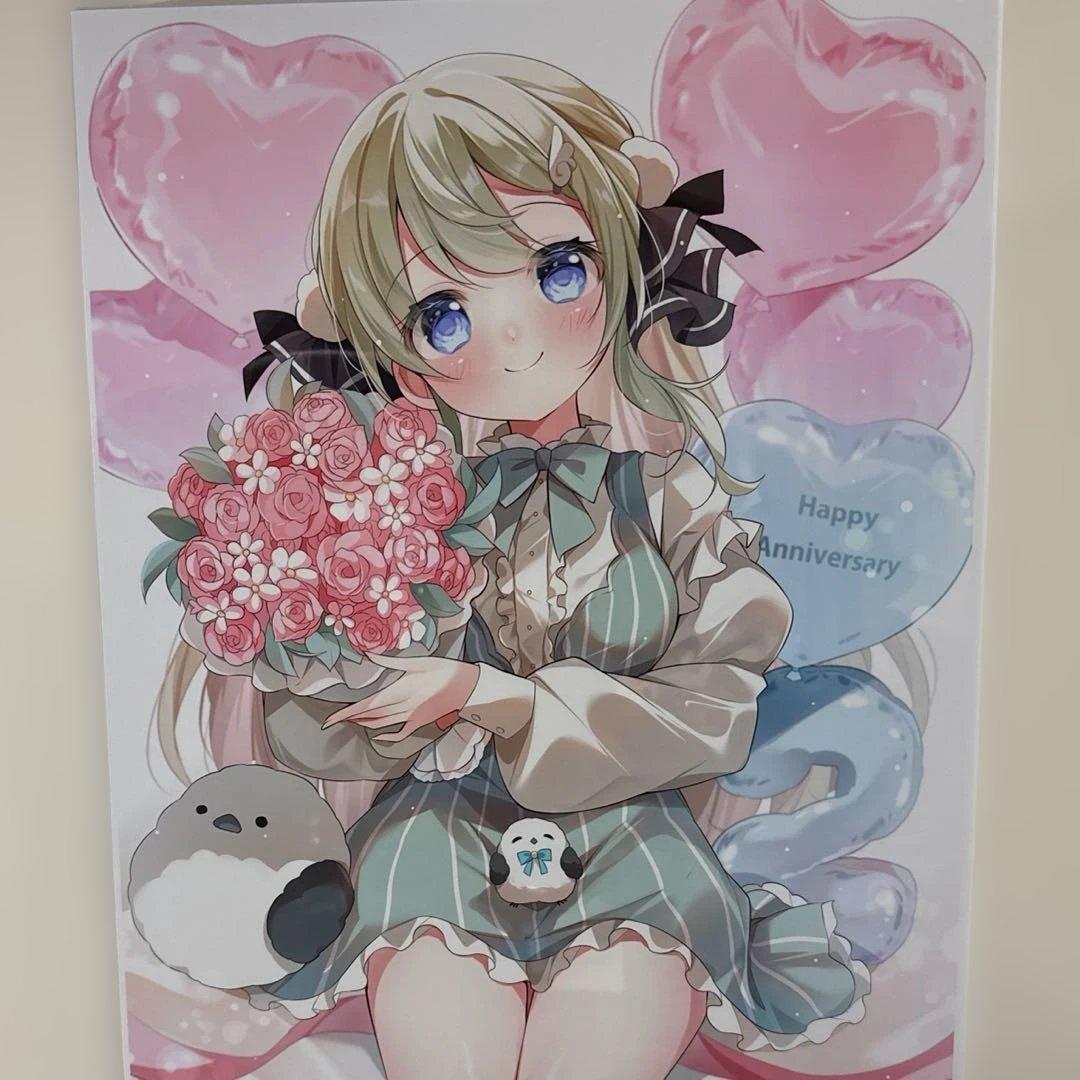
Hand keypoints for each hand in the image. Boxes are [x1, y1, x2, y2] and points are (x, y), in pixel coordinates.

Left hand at [323, 655, 480, 743]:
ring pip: (381, 724)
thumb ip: (391, 662)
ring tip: (351, 720)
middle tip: (334, 719)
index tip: (331, 719)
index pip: (367, 705)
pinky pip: (399, 733)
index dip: (347, 713)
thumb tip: (370, 655)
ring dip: (364, 723)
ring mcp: (412, 717)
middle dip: (351, 718)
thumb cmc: (444, 670)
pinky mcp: (419, 723)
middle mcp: (404, 707)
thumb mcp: (418, 662)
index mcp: (401, 690)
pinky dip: (385, 736)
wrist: (468, 687)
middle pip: (370, 716)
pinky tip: (376, 734)